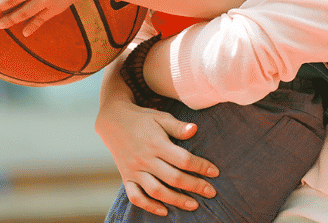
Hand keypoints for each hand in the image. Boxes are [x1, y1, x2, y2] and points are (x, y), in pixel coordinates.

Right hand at [95, 95, 218, 215]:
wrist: (112, 120)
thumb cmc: (142, 118)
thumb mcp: (160, 117)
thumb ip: (177, 126)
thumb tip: (195, 130)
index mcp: (156, 143)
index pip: (183, 159)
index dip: (201, 166)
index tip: (214, 172)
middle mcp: (145, 158)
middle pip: (173, 177)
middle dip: (195, 186)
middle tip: (211, 192)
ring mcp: (134, 170)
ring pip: (156, 191)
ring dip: (176, 200)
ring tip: (194, 205)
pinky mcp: (126, 177)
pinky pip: (136, 196)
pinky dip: (149, 206)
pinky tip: (165, 210)